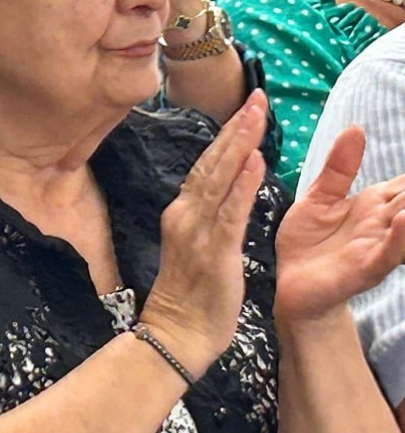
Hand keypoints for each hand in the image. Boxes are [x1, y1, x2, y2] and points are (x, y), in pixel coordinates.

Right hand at [141, 90, 268, 378]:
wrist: (175, 335)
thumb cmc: (189, 297)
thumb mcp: (195, 247)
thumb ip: (208, 216)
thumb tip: (226, 187)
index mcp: (181, 214)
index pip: (207, 167)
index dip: (226, 137)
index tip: (245, 109)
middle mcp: (185, 216)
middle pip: (212, 163)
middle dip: (235, 129)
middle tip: (256, 97)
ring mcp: (197, 232)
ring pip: (220, 179)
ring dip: (240, 145)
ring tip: (257, 115)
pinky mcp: (214, 251)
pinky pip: (231, 212)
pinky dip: (243, 185)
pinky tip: (256, 161)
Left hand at [274, 127, 404, 325]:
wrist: (289, 284)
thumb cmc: (307, 241)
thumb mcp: (319, 197)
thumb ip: (340, 167)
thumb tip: (357, 128)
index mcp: (376, 203)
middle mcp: (385, 222)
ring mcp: (379, 244)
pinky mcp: (366, 267)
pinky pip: (389, 252)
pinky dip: (401, 236)